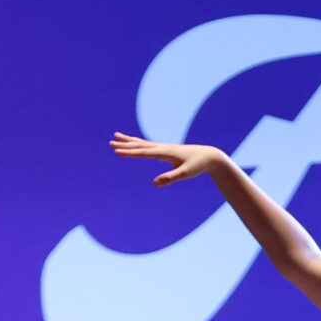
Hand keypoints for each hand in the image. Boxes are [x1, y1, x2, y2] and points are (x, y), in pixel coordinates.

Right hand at [111, 134, 226, 185]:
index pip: (143, 153)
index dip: (129, 153)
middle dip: (125, 145)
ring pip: (143, 143)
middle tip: (111, 143)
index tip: (117, 151)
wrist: (209, 156)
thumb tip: (154, 183)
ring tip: (116, 136)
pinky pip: (149, 146)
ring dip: (129, 141)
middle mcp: (163, 147)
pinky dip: (139, 143)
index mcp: (165, 153)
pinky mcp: (166, 150)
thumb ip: (170, 178)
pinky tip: (134, 143)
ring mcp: (164, 148)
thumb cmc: (198, 165)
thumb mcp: (185, 174)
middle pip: (140, 146)